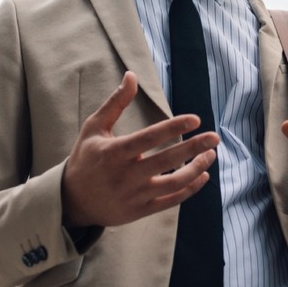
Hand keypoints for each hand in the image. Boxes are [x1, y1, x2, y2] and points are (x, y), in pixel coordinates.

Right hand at [61, 72, 218, 227]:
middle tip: (215, 137)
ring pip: (173, 183)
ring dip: (197, 168)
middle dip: (194, 148)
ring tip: (211, 154)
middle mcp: (125, 175)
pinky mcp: (140, 211)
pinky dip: (190, 189)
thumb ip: (115, 103)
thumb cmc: (86, 158)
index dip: (174, 127)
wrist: (72, 201)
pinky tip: (203, 175)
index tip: (196, 119)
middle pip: (166, 161)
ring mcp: (134, 195)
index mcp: (114, 153)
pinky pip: (171, 201)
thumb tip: (132, 75)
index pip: (149, 138)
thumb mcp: (94, 128)